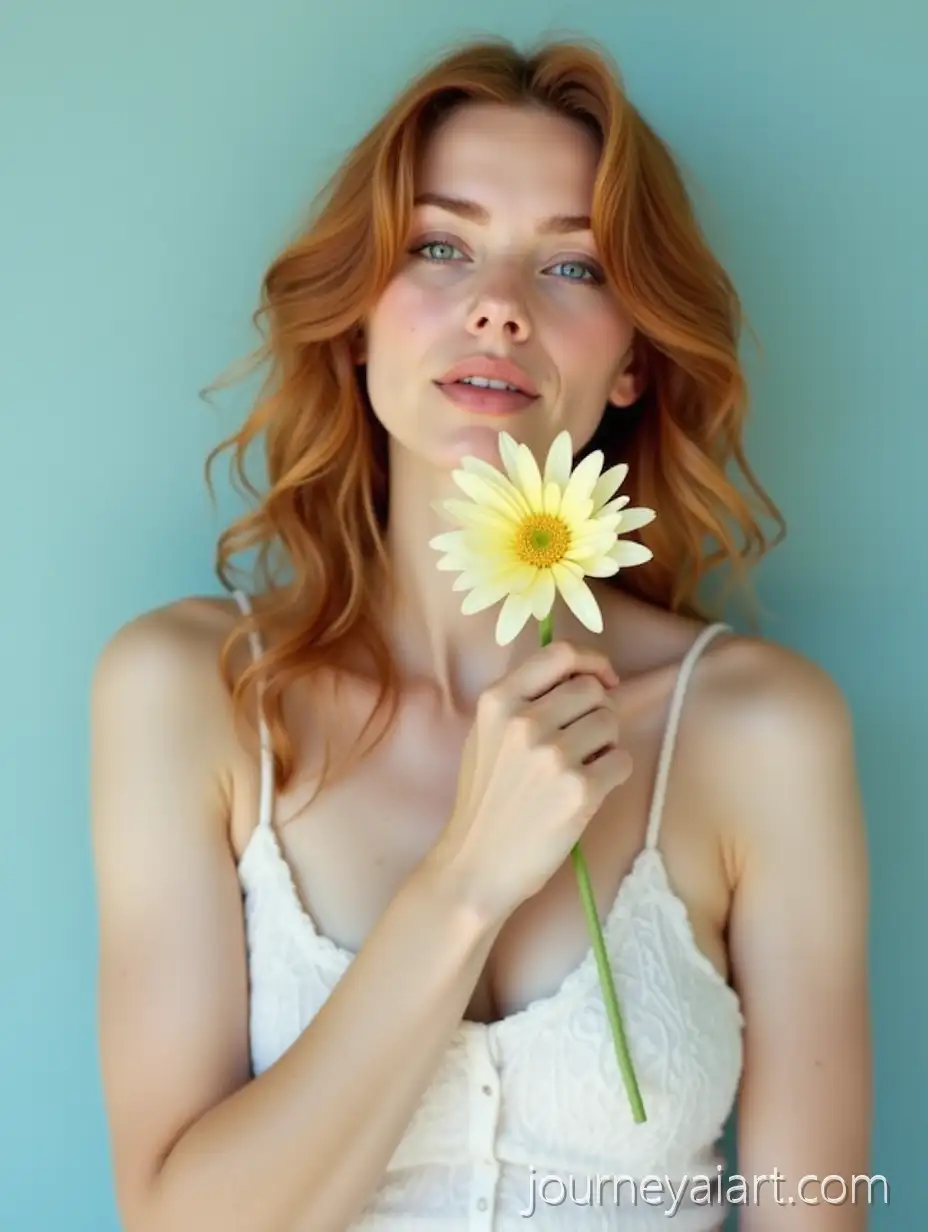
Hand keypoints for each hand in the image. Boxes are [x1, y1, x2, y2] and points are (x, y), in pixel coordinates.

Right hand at [429, 639, 632, 924]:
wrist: (476, 865)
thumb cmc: (485, 801)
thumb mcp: (486, 735)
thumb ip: (524, 700)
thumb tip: (583, 677)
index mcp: (497, 701)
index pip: (561, 654)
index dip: (592, 662)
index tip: (602, 679)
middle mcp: (524, 721)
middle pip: (593, 690)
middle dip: (597, 712)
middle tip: (584, 740)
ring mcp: (553, 755)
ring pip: (611, 724)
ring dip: (605, 744)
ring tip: (580, 769)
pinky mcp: (580, 790)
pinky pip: (622, 761)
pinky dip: (613, 774)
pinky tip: (588, 791)